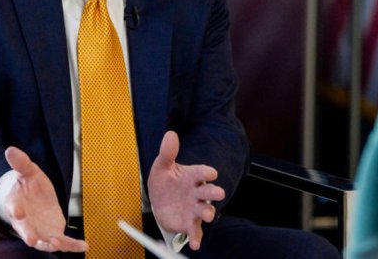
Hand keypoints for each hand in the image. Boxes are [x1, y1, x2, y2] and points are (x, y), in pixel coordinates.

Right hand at [3, 146, 88, 252]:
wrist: (34, 198)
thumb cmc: (29, 186)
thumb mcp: (27, 172)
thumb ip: (21, 163)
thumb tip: (11, 150)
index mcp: (15, 204)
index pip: (13, 207)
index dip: (15, 210)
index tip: (18, 211)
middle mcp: (25, 222)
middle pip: (25, 230)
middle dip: (28, 235)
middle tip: (31, 239)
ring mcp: (38, 230)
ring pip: (43, 241)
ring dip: (51, 244)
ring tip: (60, 243)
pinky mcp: (52, 234)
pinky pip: (62, 243)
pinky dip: (72, 246)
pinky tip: (83, 245)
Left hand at [147, 131, 225, 249]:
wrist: (158, 200)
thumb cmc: (164, 181)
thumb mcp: (161, 166)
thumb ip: (167, 152)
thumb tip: (170, 134)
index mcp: (192, 176)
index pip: (201, 172)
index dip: (206, 172)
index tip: (210, 173)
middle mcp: (197, 192)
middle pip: (208, 192)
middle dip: (213, 192)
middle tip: (218, 193)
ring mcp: (194, 208)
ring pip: (205, 210)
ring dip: (207, 213)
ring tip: (207, 215)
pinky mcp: (189, 223)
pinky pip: (195, 231)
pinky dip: (196, 238)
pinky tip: (195, 244)